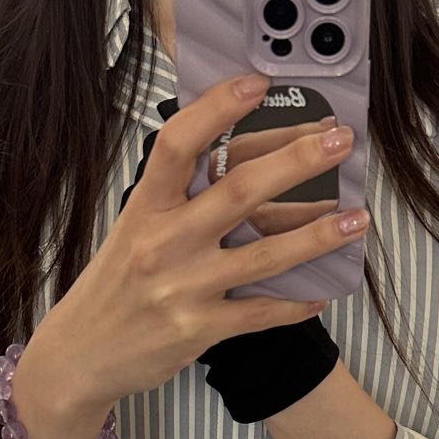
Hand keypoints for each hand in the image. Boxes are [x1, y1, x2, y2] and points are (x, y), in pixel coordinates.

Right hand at [12, 75, 366, 438]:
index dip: (218, 108)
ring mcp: (184, 288)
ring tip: (357, 219)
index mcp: (145, 207)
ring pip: (265, 256)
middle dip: (296, 162)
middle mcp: (165, 242)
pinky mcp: (198, 330)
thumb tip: (232, 158)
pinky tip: (323, 294)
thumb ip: (175, 197)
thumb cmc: (115, 286)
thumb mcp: (133, 229)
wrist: (81, 355)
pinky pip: (260, 314)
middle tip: (338, 141)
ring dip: (317, 236)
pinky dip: (295, 305)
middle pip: (239, 191)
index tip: (258, 84)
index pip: (180, 143)